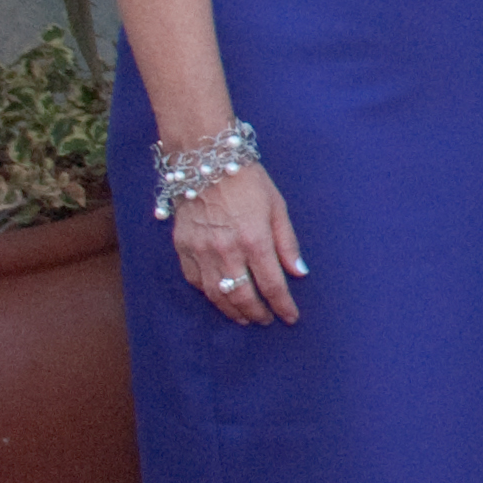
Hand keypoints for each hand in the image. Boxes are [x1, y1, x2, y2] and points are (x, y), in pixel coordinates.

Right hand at [173, 159, 303, 325]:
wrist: (207, 163)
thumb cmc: (249, 183)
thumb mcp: (278, 208)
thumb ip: (287, 243)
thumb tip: (299, 273)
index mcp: (255, 240)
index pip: (272, 284)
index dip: (282, 305)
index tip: (290, 317)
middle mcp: (226, 250)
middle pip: (242, 295)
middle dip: (257, 313)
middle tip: (266, 320)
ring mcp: (201, 250)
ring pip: (216, 294)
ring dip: (232, 310)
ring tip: (245, 317)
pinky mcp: (182, 247)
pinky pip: (195, 280)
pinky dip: (209, 294)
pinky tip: (220, 297)